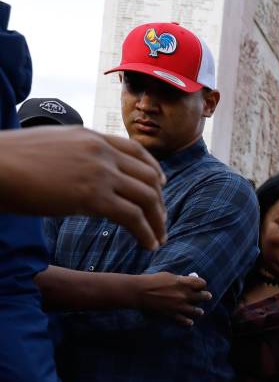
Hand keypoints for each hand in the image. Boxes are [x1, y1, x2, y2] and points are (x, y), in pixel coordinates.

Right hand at [0, 127, 165, 249]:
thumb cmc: (9, 160)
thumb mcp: (49, 146)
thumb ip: (73, 154)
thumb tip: (75, 169)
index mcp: (90, 136)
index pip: (136, 151)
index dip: (154, 171)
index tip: (160, 185)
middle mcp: (101, 151)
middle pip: (148, 177)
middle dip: (158, 201)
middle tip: (160, 220)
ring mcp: (100, 172)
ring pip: (147, 198)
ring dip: (157, 221)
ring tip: (158, 238)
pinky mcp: (93, 197)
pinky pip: (134, 217)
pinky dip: (147, 233)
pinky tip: (148, 244)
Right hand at [135, 271, 209, 325]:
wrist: (138, 292)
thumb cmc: (151, 281)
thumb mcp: (168, 276)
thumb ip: (180, 279)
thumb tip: (188, 280)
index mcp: (184, 283)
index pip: (202, 283)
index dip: (201, 284)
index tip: (200, 285)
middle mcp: (184, 295)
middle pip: (204, 297)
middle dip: (205, 296)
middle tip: (206, 297)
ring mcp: (179, 306)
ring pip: (197, 311)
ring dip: (198, 311)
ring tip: (199, 311)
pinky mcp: (172, 315)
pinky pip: (185, 322)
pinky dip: (188, 322)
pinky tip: (189, 322)